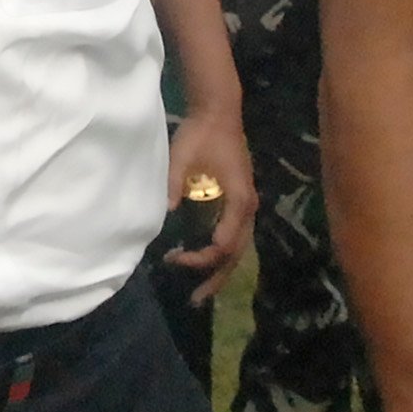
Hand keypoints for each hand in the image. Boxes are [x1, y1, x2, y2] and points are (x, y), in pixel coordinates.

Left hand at [161, 107, 256, 302]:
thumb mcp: (181, 158)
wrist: (219, 112)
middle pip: (235, 254)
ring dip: (219, 270)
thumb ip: (173, 185)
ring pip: (238, 249)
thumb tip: (165, 214)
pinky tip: (206, 263)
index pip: (223, 243)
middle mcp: (247, 207)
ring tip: (200, 291)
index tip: (175, 258)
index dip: (201, 258)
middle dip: (215, 278)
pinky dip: (222, 254)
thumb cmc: (201, 134)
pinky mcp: (238, 202)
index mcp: (237, 199)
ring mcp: (245, 205)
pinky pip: (234, 236)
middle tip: (195, 300)